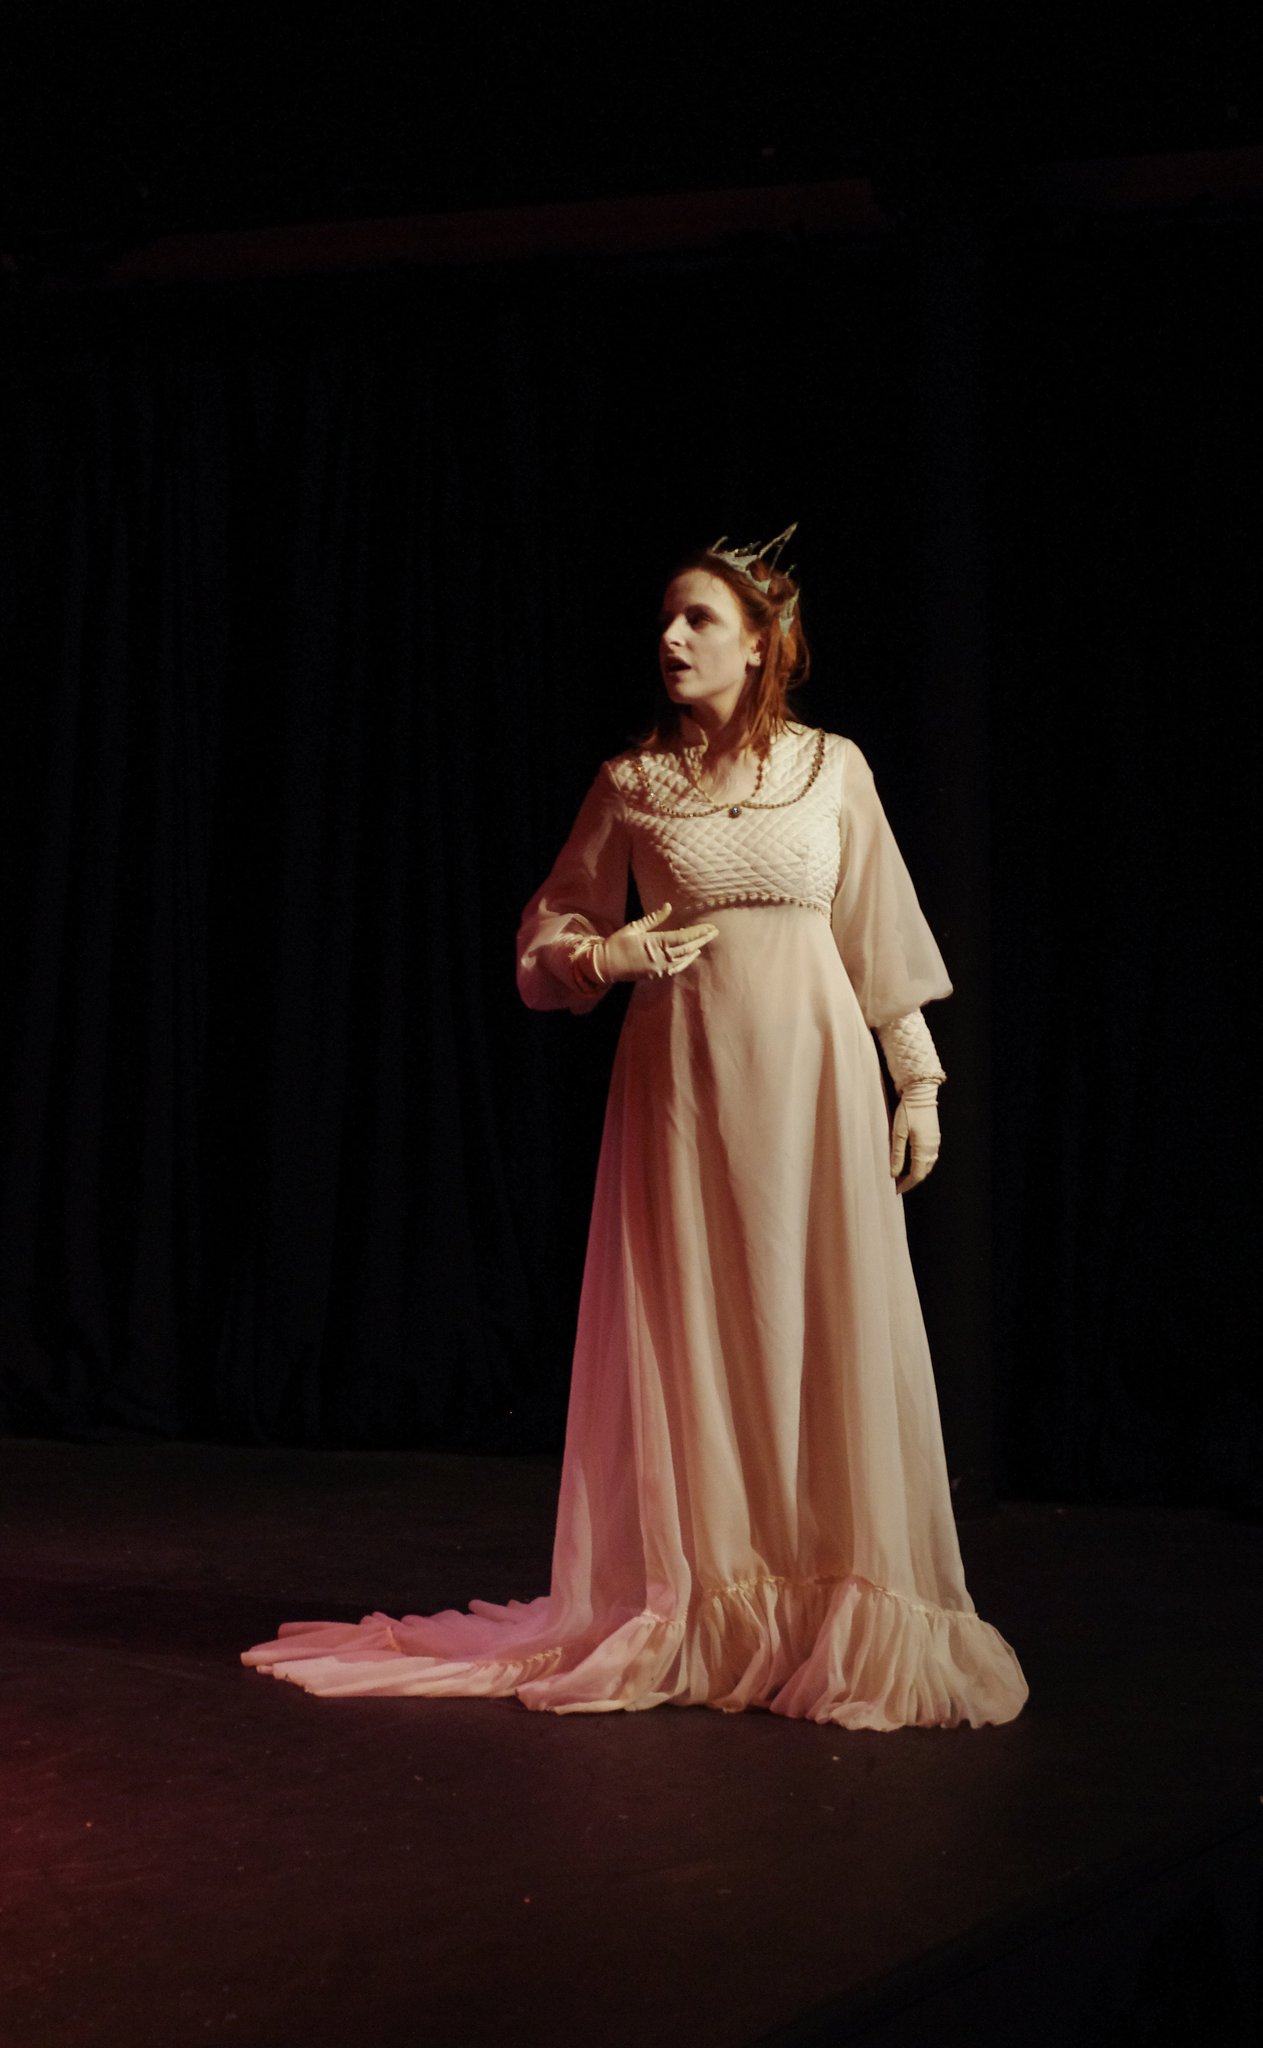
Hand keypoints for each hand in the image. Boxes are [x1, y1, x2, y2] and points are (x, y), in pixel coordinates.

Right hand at [598, 902, 717, 982]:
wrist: (605, 966)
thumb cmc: (617, 944)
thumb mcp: (634, 927)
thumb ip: (653, 919)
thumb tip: (668, 906)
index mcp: (655, 943)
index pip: (683, 937)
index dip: (698, 932)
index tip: (710, 927)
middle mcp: (661, 957)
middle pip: (688, 947)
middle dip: (702, 939)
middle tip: (715, 932)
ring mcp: (660, 968)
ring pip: (684, 958)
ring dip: (696, 948)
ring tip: (705, 940)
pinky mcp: (657, 974)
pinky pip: (677, 968)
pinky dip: (687, 960)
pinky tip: (692, 954)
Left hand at [890, 1084, 940, 1193]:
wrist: (921, 1094)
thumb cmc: (908, 1112)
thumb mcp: (898, 1134)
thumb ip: (897, 1155)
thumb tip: (894, 1174)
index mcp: (923, 1149)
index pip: (917, 1175)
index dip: (906, 1185)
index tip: (896, 1190)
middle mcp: (932, 1148)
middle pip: (924, 1172)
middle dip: (911, 1181)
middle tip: (897, 1185)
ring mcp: (935, 1142)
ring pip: (928, 1165)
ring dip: (917, 1172)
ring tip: (902, 1175)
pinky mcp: (934, 1137)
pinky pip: (929, 1156)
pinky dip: (921, 1163)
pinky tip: (911, 1162)